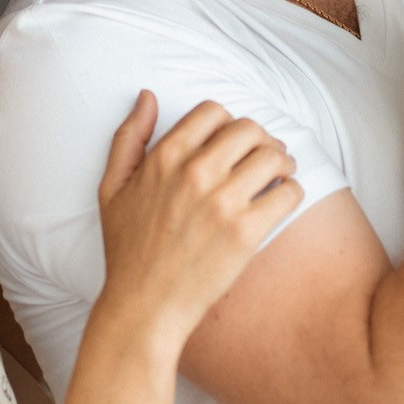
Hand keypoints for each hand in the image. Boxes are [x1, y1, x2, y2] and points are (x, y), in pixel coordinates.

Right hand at [94, 93, 303, 354]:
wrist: (143, 307)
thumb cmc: (127, 250)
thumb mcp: (112, 187)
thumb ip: (128, 137)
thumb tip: (148, 96)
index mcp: (164, 157)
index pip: (214, 111)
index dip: (227, 123)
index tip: (232, 143)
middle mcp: (195, 173)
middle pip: (249, 128)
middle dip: (260, 139)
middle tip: (264, 156)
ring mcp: (222, 202)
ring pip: (274, 154)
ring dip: (282, 161)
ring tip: (279, 175)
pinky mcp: (246, 232)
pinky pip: (288, 192)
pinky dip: (291, 192)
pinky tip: (280, 202)